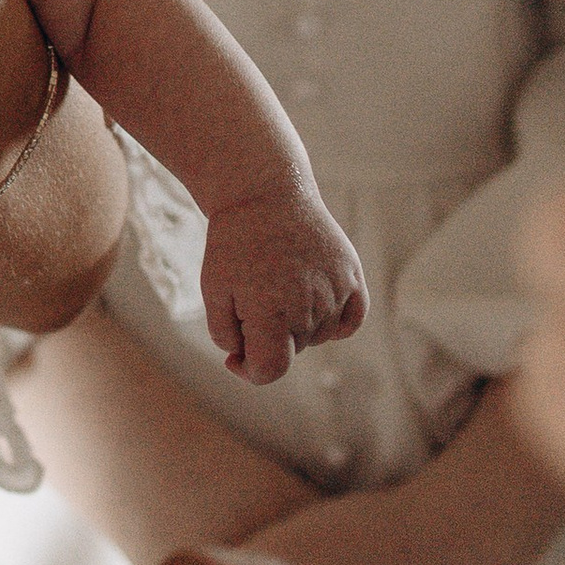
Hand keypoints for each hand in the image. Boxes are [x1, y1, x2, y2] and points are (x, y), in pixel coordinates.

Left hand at [200, 179, 366, 385]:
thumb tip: (243, 357)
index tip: (236, 357)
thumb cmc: (233, 243)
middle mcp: (310, 309)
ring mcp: (336, 291)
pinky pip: (351, 320)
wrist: (263, 193)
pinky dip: (337, 324)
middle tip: (249, 297)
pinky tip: (315, 309)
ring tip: (275, 285)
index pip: (270, 371)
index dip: (249, 371)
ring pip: (317, 335)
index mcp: (272, 316)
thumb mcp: (213, 289)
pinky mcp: (352, 275)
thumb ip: (225, 335)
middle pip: (292, 350)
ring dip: (297, 325)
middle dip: (268, 336)